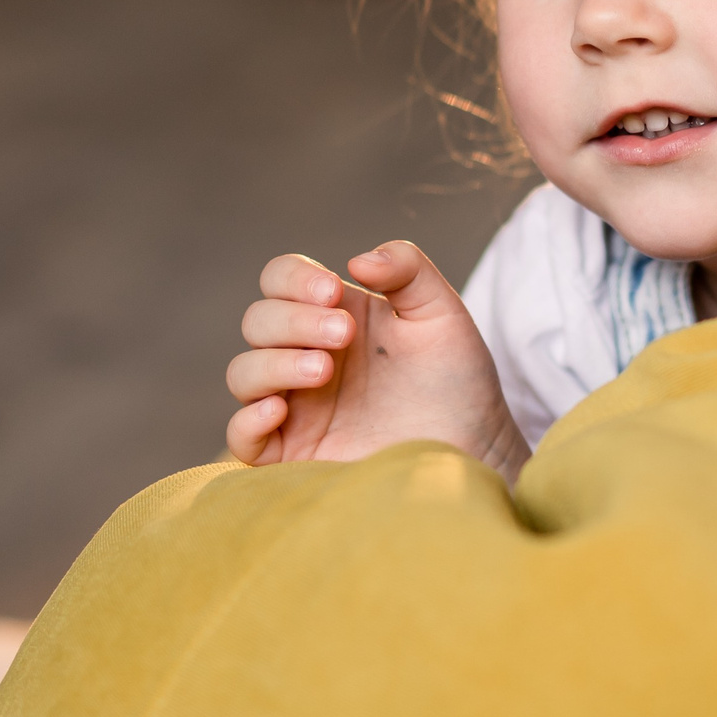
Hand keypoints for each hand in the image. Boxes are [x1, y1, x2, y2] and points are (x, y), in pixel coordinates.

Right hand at [226, 242, 530, 481]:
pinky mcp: (293, 456)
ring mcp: (295, 406)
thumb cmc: (457, 381)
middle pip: (258, 322)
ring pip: (243, 374)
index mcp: (333, 314)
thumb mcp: (441, 314)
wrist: (475, 450)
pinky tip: (279, 410)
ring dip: (275, 364)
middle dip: (294, 321)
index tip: (334, 292)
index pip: (281, 279)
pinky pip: (241, 436)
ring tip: (323, 370)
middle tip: (344, 335)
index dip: (294, 279)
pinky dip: (247, 420)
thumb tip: (356, 260)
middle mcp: (306, 355)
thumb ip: (407, 269)